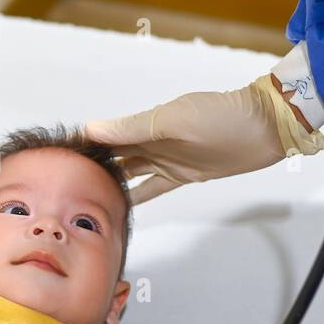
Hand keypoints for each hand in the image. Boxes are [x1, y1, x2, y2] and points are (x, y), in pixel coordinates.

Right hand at [83, 78, 282, 203]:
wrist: (264, 130)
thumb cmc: (222, 118)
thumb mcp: (173, 121)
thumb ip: (133, 129)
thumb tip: (92, 129)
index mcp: (147, 124)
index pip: (106, 135)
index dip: (84, 144)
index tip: (59, 157)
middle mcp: (152, 142)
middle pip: (114, 155)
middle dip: (92, 166)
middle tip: (64, 184)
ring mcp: (166, 160)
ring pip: (129, 172)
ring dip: (110, 182)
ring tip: (84, 198)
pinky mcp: (181, 176)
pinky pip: (151, 188)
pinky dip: (134, 196)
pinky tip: (117, 204)